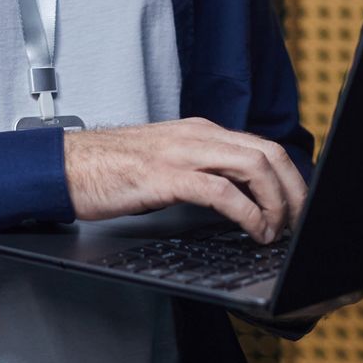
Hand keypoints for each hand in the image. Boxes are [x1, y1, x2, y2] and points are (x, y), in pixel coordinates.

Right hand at [62, 117, 306, 243]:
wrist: (66, 166)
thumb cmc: (108, 169)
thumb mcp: (164, 161)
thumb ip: (198, 169)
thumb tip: (234, 196)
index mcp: (198, 131)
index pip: (261, 146)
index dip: (289, 179)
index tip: (296, 207)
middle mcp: (196, 136)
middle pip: (268, 153)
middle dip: (293, 191)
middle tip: (297, 223)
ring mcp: (182, 153)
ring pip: (253, 167)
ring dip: (276, 204)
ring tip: (275, 232)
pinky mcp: (166, 176)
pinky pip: (222, 192)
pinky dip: (248, 214)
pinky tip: (252, 232)